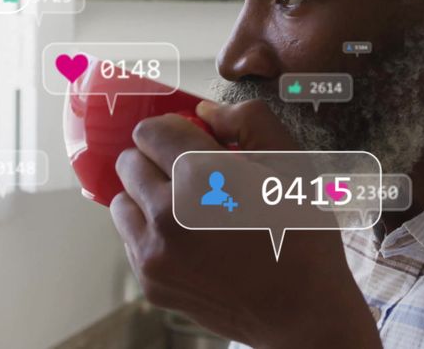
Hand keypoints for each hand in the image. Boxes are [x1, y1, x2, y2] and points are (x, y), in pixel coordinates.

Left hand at [110, 101, 380, 348]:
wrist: (301, 311)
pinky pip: (132, 239)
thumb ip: (248, 121)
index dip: (175, 130)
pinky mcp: (150, 281)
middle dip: (157, 161)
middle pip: (129, 162)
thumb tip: (203, 112)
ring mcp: (154, 252)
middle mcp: (168, 214)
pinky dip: (153, 232)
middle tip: (194, 176)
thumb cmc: (302, 233)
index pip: (151, 131)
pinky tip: (191, 240)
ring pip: (122, 202)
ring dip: (148, 197)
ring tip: (189, 210)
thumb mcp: (291, 164)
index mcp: (203, 177)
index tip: (196, 142)